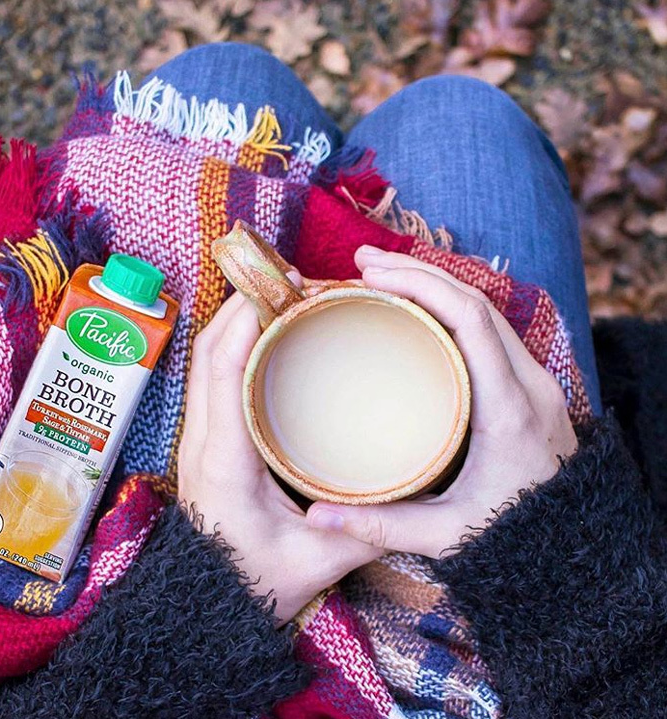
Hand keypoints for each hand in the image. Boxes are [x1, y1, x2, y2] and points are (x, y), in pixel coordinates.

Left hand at [177, 282, 381, 624]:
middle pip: (208, 350)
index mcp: (224, 460)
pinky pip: (212, 375)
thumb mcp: (320, 559)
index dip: (247, 318)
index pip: (222, 369)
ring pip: (205, 358)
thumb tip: (410, 486)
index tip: (284, 288)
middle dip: (245, 304)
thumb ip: (366, 524)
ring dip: (237, 321)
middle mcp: (203, 438)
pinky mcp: (207, 438)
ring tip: (285, 300)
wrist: (210, 603)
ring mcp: (199, 436)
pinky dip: (235, 345)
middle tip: (295, 283)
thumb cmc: (257, 583)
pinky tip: (270, 339)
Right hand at [306, 246, 578, 558]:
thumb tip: (315, 516)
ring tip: (383, 274)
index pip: (471, 321)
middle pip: (477, 301)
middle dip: (419, 272)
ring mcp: (535, 380)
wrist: (572, 546)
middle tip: (362, 263)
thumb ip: (380, 527)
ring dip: (437, 283)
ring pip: (487, 308)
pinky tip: (421, 304)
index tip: (372, 275)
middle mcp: (528, 384)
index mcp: (507, 410)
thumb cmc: (512, 538)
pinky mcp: (531, 384)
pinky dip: (453, 305)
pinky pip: (492, 327)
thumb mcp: (445, 535)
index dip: (422, 286)